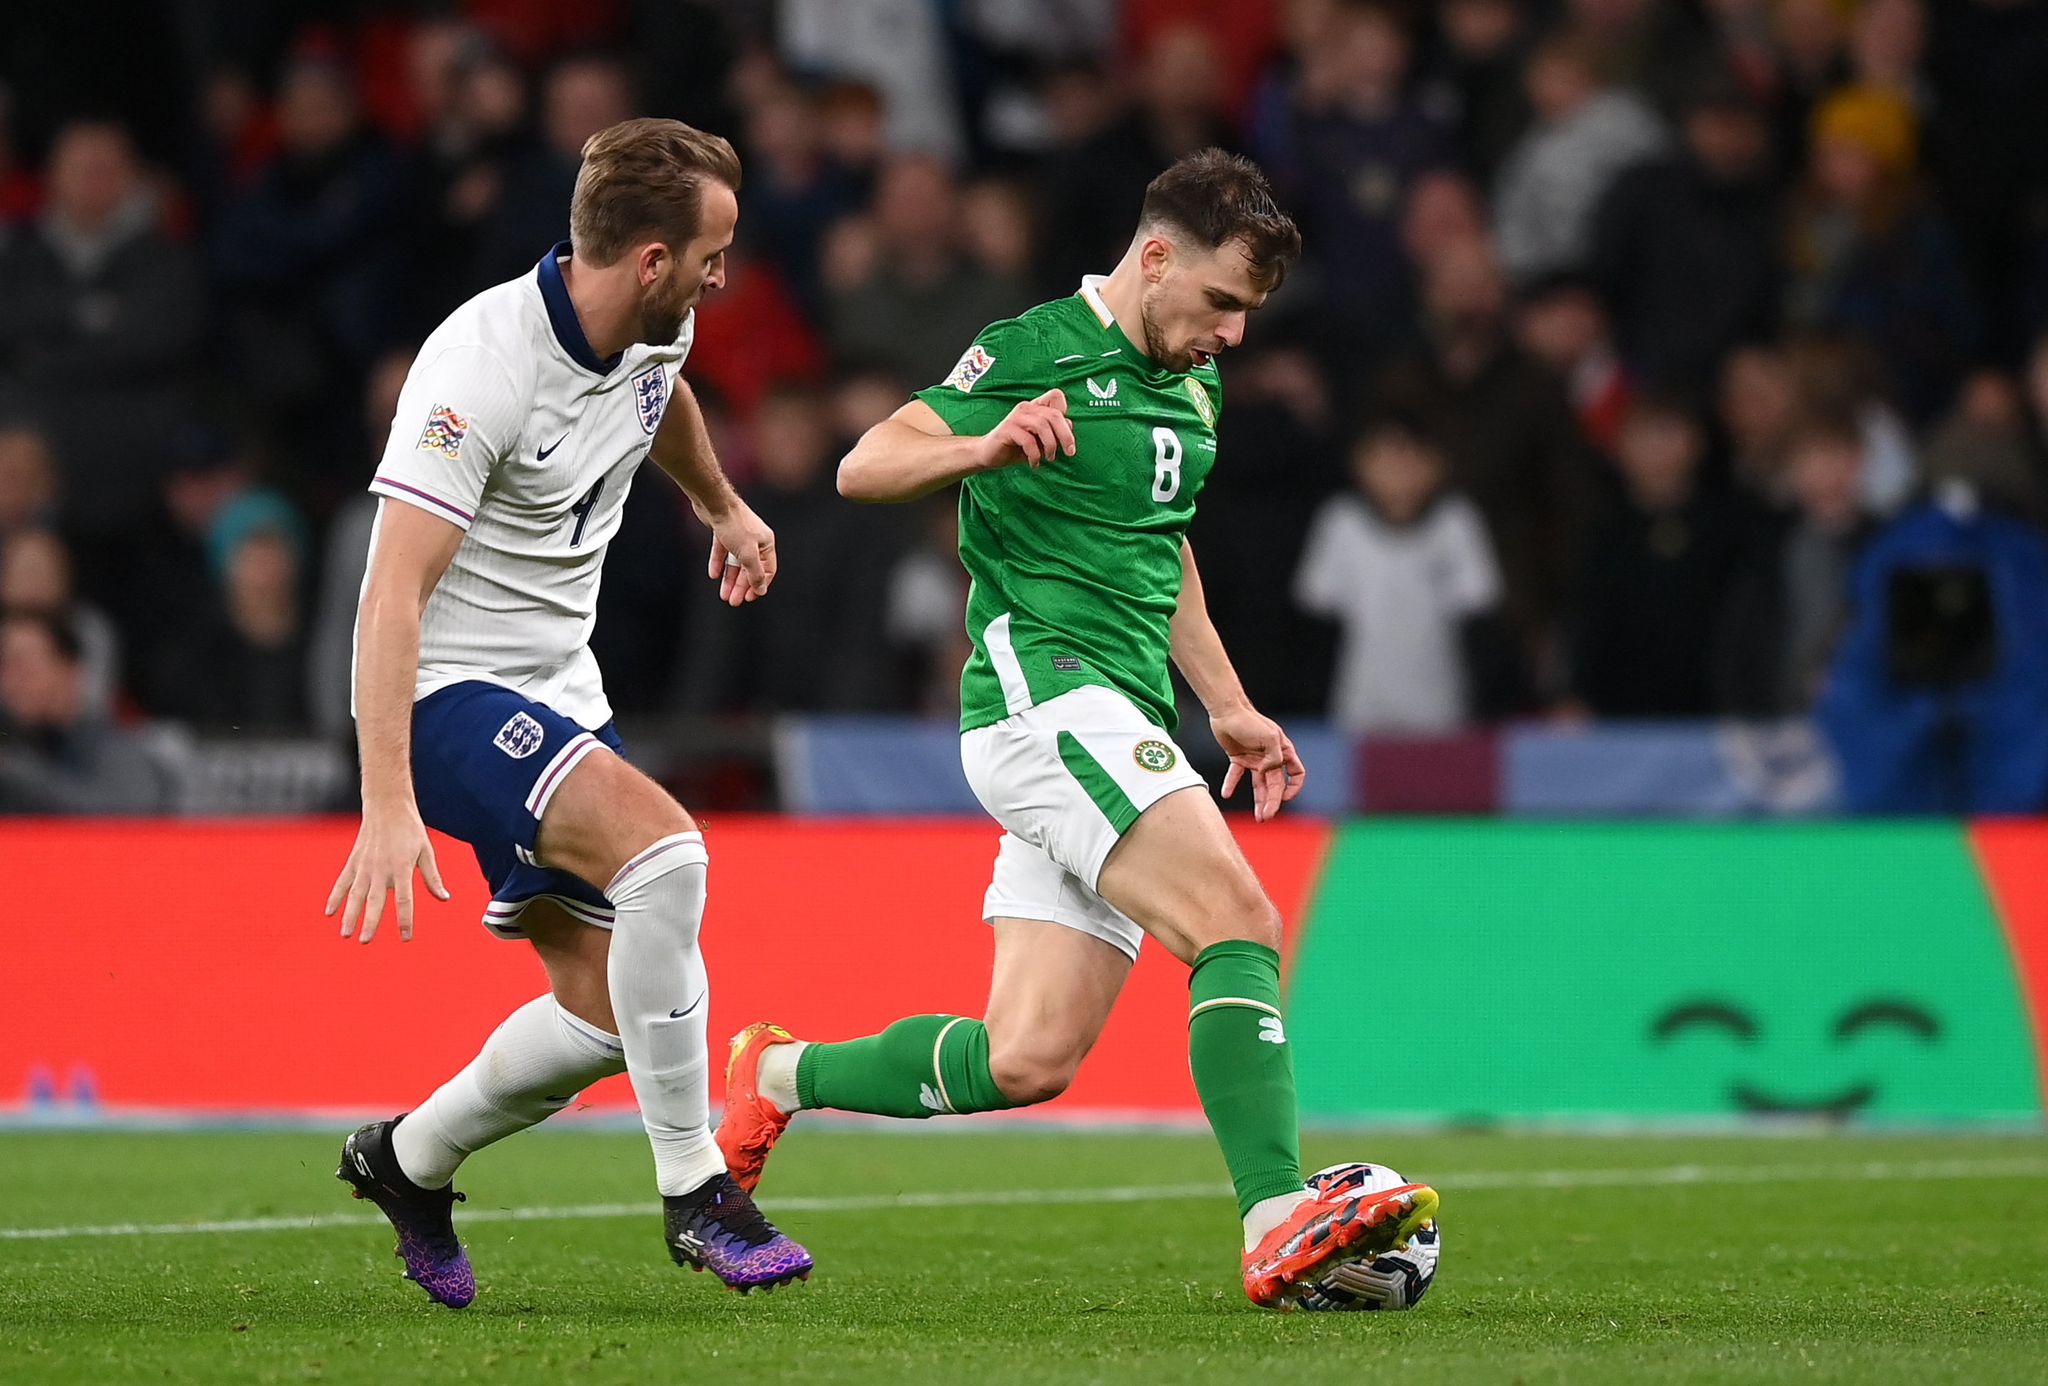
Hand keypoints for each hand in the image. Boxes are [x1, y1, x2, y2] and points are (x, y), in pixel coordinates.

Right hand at [325, 802, 448, 943]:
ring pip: (355, 895)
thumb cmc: (410, 829)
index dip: (405, 919)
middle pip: (375, 900)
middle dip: (370, 922)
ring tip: (345, 934)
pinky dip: (335, 897)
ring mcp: (365, 865)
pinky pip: (343, 882)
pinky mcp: (354, 861)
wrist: (387, 805)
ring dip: (349, 915)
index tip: (405, 937)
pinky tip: (329, 912)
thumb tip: (444, 898)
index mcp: (403, 867)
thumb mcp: (426, 851)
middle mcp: (382, 869)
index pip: (405, 899)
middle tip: (365, 941)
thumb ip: (432, 877)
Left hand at [699, 496, 776, 604]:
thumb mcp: (748, 554)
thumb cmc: (735, 525)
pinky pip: (722, 552)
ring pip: (735, 562)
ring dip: (729, 579)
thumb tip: (762, 590)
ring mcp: (738, 536)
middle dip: (741, 586)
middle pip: (749, 568)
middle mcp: (754, 539)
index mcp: (766, 543)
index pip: (767, 570)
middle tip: (733, 601)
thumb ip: (755, 573)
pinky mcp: (723, 532)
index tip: (749, 598)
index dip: (759, 585)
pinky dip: (718, 563)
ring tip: (723, 594)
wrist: (715, 502)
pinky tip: (713, 575)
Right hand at [976, 389, 1074, 470]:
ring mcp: (1016, 417)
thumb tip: (1069, 425)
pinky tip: (1034, 463)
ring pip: (1042, 425)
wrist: (988, 455)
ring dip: (1050, 445)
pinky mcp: (1007, 429)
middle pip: (1054, 414)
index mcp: (1035, 407)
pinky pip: (1028, 440)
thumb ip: (1053, 432)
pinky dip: (1035, 454)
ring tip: (1049, 458)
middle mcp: (1026, 408)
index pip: (1056, 395)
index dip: (1065, 410)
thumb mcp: (1039, 441)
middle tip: (1069, 452)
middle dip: (1065, 435)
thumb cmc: (1016, 448)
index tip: (1066, 432)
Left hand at [1212, 704, 1306, 821]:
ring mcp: (1255, 759)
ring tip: (1258, 818)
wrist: (1226, 710)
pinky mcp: (1239, 758)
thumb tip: (1269, 772)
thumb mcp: (1269, 738)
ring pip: (1260, 785)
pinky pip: (1236, 775)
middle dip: (1273, 802)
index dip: (1294, 787)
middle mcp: (1271, 757)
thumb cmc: (1250, 721)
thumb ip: (1274, 758)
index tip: (1285, 798)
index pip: (1296, 774)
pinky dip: (1231, 784)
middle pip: (1276, 785)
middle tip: (1266, 817)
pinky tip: (1226, 794)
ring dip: (1259, 801)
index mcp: (1284, 751)